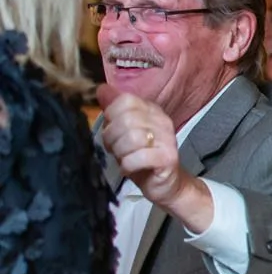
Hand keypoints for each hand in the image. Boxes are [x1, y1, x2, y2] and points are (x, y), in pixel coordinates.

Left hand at [97, 85, 192, 206]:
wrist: (166, 184)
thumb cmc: (142, 157)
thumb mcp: (124, 132)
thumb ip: (114, 111)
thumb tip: (102, 89)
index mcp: (151, 110)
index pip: (125, 100)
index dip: (111, 116)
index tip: (113, 131)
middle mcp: (162, 121)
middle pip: (126, 119)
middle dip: (112, 138)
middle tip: (116, 149)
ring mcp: (167, 139)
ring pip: (131, 138)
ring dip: (120, 152)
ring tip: (124, 159)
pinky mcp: (168, 158)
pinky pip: (138, 158)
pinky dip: (127, 165)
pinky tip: (129, 168)